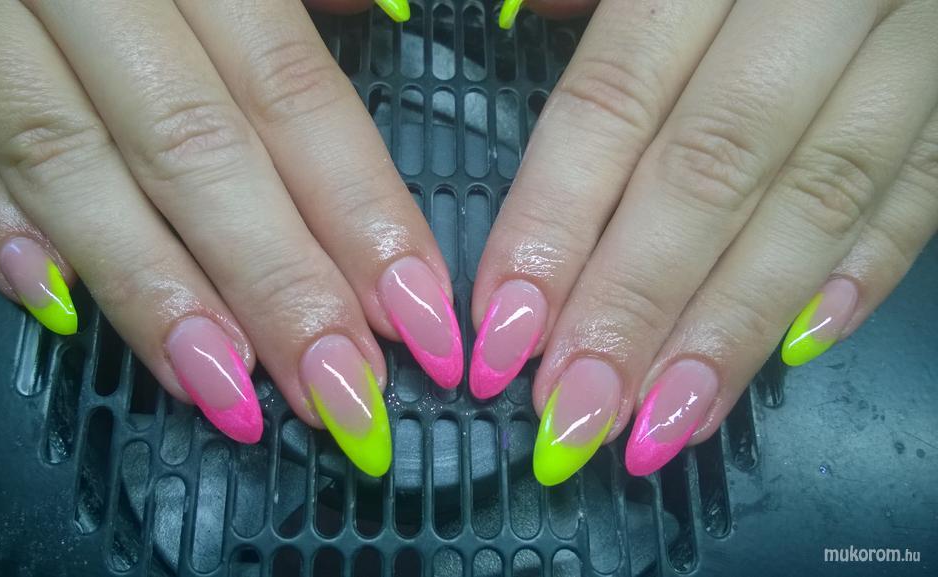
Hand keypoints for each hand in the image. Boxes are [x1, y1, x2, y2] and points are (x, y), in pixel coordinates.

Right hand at [0, 0, 460, 476]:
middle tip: (340, 392)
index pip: (291, 93)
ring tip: (226, 388)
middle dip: (274, 285)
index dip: (360, 213)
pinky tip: (55, 306)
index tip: (416, 317)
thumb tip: (394, 21)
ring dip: (150, 290)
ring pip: (66, 160)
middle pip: (193, 147)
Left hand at [481, 0, 937, 483]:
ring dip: (735, 325)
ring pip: (820, 195)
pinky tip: (799, 347)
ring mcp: (916, 36)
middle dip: (635, 305)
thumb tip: (522, 30)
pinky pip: (927, 181)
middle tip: (574, 414)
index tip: (504, 333)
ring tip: (664, 422)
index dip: (553, 225)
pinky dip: (867, 269)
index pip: (613, 104)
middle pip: (710, 170)